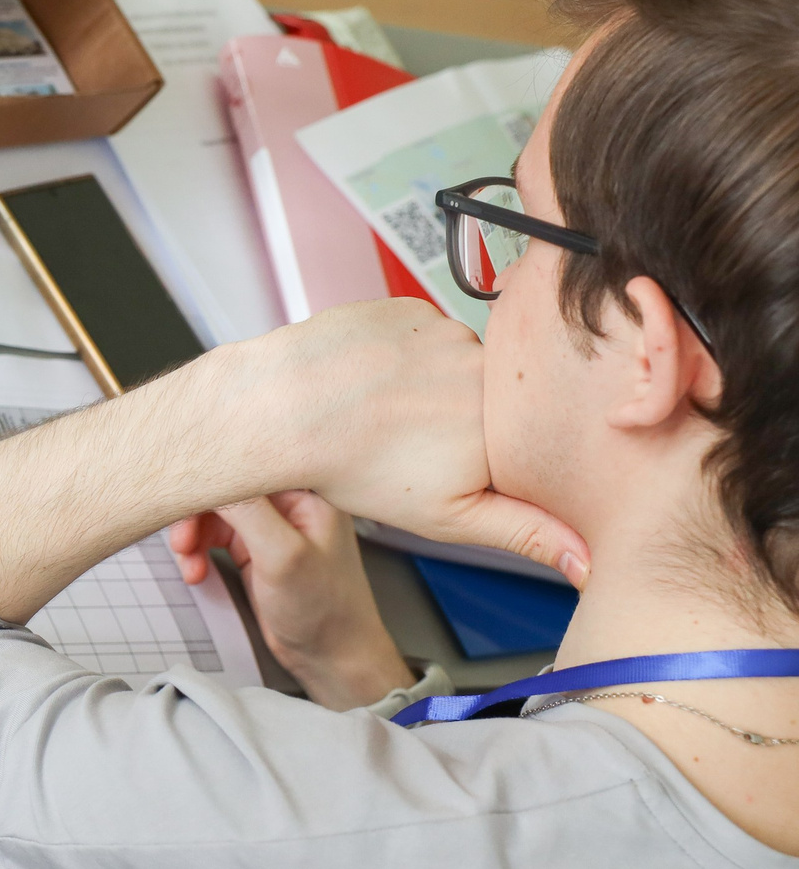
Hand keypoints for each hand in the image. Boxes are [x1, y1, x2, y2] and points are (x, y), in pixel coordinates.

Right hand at [169, 492, 412, 707]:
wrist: (332, 657)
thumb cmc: (324, 610)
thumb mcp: (283, 556)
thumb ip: (248, 511)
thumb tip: (211, 472)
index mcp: (307, 492)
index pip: (248, 466)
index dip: (211, 479)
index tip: (180, 495)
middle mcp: (289, 503)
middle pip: (225, 489)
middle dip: (196, 515)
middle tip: (181, 543)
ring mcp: (271, 526)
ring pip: (214, 513)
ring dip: (192, 537)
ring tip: (189, 565)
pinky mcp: (256, 549)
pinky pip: (215, 537)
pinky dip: (198, 552)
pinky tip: (197, 572)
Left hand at [231, 299, 589, 585]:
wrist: (281, 408)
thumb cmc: (353, 465)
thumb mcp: (448, 517)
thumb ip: (525, 532)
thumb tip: (587, 559)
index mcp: (506, 419)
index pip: (525, 435)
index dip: (490, 453)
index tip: (451, 460)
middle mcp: (487, 367)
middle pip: (489, 397)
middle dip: (456, 420)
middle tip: (406, 439)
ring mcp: (446, 329)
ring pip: (452, 364)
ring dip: (425, 385)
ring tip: (383, 412)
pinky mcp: (407, 309)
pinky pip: (416, 336)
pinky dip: (396, 357)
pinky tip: (368, 380)